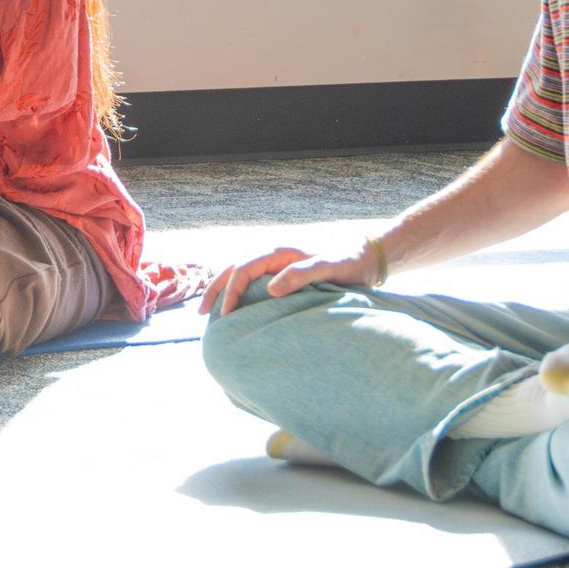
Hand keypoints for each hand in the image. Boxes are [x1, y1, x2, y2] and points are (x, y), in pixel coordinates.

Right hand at [200, 242, 383, 315]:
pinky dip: (239, 291)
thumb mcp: (328, 268)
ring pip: (241, 273)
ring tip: (213, 311)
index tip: (225, 316)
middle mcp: (275, 254)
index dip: (230, 292)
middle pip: (234, 268)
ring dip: (224, 289)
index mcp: (280, 251)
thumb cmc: (349, 262)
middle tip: (201, 314)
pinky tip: (237, 307)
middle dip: (216, 289)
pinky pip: (254, 279)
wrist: (367, 256)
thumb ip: (301, 274)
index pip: (243, 270)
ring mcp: (278, 262)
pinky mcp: (284, 271)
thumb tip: (271, 289)